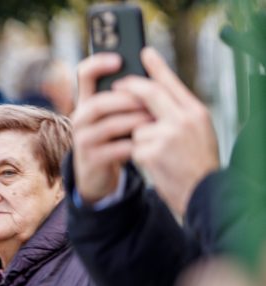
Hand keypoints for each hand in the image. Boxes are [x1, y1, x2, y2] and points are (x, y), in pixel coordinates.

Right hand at [71, 52, 152, 203]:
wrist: (98, 174)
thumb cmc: (113, 138)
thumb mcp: (114, 115)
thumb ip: (125, 95)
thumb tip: (152, 65)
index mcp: (87, 101)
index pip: (84, 75)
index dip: (98, 63)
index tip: (119, 59)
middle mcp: (80, 119)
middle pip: (97, 103)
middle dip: (126, 99)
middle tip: (149, 99)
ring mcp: (83, 141)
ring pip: (107, 126)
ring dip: (133, 121)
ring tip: (154, 118)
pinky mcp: (91, 160)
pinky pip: (113, 149)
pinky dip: (132, 145)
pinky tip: (147, 142)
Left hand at [113, 47, 219, 216]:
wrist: (203, 194)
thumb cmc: (199, 163)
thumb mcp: (198, 132)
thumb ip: (179, 114)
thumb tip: (152, 100)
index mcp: (195, 112)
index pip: (172, 83)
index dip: (156, 67)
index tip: (145, 54)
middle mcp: (182, 120)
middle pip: (149, 94)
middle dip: (131, 89)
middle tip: (118, 86)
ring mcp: (166, 135)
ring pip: (137, 126)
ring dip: (138, 138)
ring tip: (158, 154)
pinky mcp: (152, 152)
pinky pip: (134, 147)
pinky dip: (138, 155)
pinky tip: (154, 165)